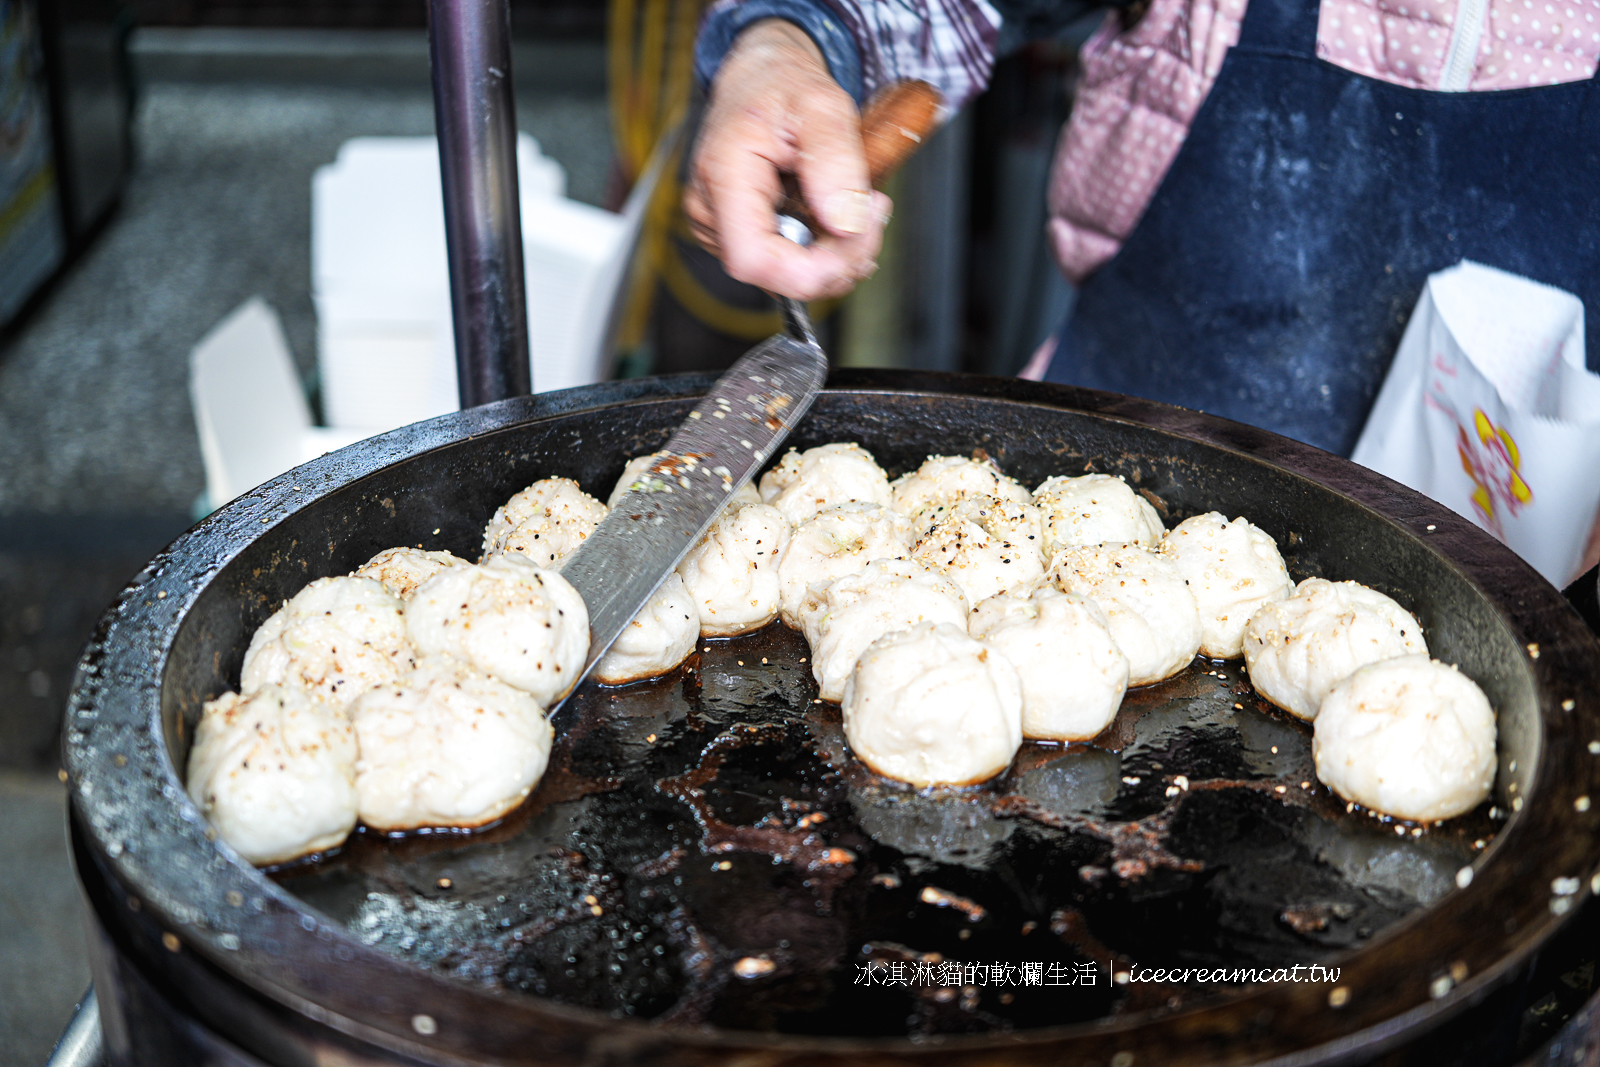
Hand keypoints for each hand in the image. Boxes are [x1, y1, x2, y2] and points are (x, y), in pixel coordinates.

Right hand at [685, 19, 892, 300]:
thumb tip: (845, 222)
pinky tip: (834, 221)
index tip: (858, 236)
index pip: (754, 259)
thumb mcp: (823, 105)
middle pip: (775, 276)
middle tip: (872, 214)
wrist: (763, 79)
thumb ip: (835, 161)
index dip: (812, 269)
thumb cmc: (784, 87)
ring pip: (785, 279)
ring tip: (856, 211)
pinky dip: (821, 254)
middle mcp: (711, 210)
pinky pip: (784, 267)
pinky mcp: (736, 235)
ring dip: (834, 258)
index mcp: (724, 175)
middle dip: (837, 260)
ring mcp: (719, 228)